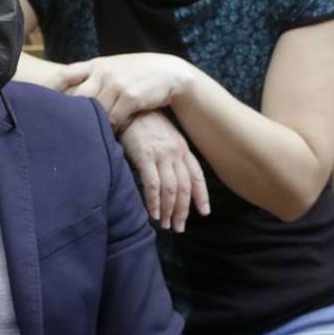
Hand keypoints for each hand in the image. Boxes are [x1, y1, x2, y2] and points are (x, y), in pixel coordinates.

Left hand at [60, 53, 195, 128]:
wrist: (170, 72)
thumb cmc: (138, 75)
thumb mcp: (113, 69)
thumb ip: (93, 79)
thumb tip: (67, 97)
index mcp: (96, 64)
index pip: (65, 74)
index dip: (48, 88)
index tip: (33, 101)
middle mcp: (104, 72)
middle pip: (76, 97)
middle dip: (65, 114)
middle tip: (52, 131)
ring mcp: (117, 83)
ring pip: (94, 111)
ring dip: (89, 126)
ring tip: (78, 140)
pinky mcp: (131, 97)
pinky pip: (114, 118)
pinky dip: (109, 129)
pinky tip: (106, 137)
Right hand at [119, 111, 210, 231]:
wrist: (130, 107)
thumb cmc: (144, 123)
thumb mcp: (164, 137)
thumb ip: (170, 156)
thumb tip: (171, 179)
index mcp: (182, 148)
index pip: (196, 176)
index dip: (201, 195)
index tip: (204, 212)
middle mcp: (176, 152)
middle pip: (184, 187)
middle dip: (183, 210)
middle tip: (179, 227)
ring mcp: (161, 154)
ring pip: (171, 189)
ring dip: (169, 210)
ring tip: (165, 225)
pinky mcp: (145, 155)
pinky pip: (152, 184)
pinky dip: (154, 202)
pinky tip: (153, 213)